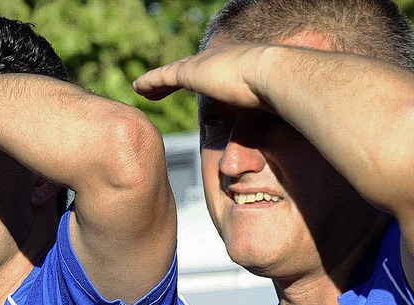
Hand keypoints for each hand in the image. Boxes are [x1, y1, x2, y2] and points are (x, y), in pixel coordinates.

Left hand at [133, 43, 270, 110]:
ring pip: (172, 72)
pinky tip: (137, 87)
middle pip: (189, 67)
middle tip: (163, 86)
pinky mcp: (190, 72)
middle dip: (176, 75)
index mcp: (235, 65)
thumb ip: (263, 114)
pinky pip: (162, 77)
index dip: (201, 76)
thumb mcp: (267, 105)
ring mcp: (202, 64)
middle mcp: (217, 59)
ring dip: (157, 81)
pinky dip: (149, 82)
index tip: (195, 82)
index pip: (213, 71)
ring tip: (143, 89)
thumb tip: (273, 135)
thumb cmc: (277, 94)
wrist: (271, 75)